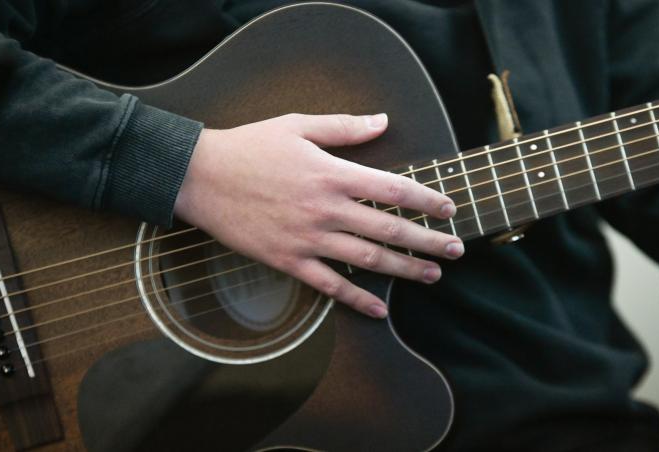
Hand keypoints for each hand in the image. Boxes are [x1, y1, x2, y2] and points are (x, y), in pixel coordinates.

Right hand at [174, 113, 463, 318]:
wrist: (201, 177)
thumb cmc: (250, 147)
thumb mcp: (298, 125)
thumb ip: (344, 127)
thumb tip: (384, 121)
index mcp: (332, 174)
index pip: (392, 188)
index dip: (426, 200)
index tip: (449, 209)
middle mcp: (326, 209)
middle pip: (388, 229)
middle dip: (428, 241)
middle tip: (457, 250)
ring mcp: (308, 239)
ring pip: (366, 260)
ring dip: (404, 269)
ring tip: (432, 275)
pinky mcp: (288, 261)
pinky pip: (329, 286)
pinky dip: (356, 299)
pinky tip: (379, 309)